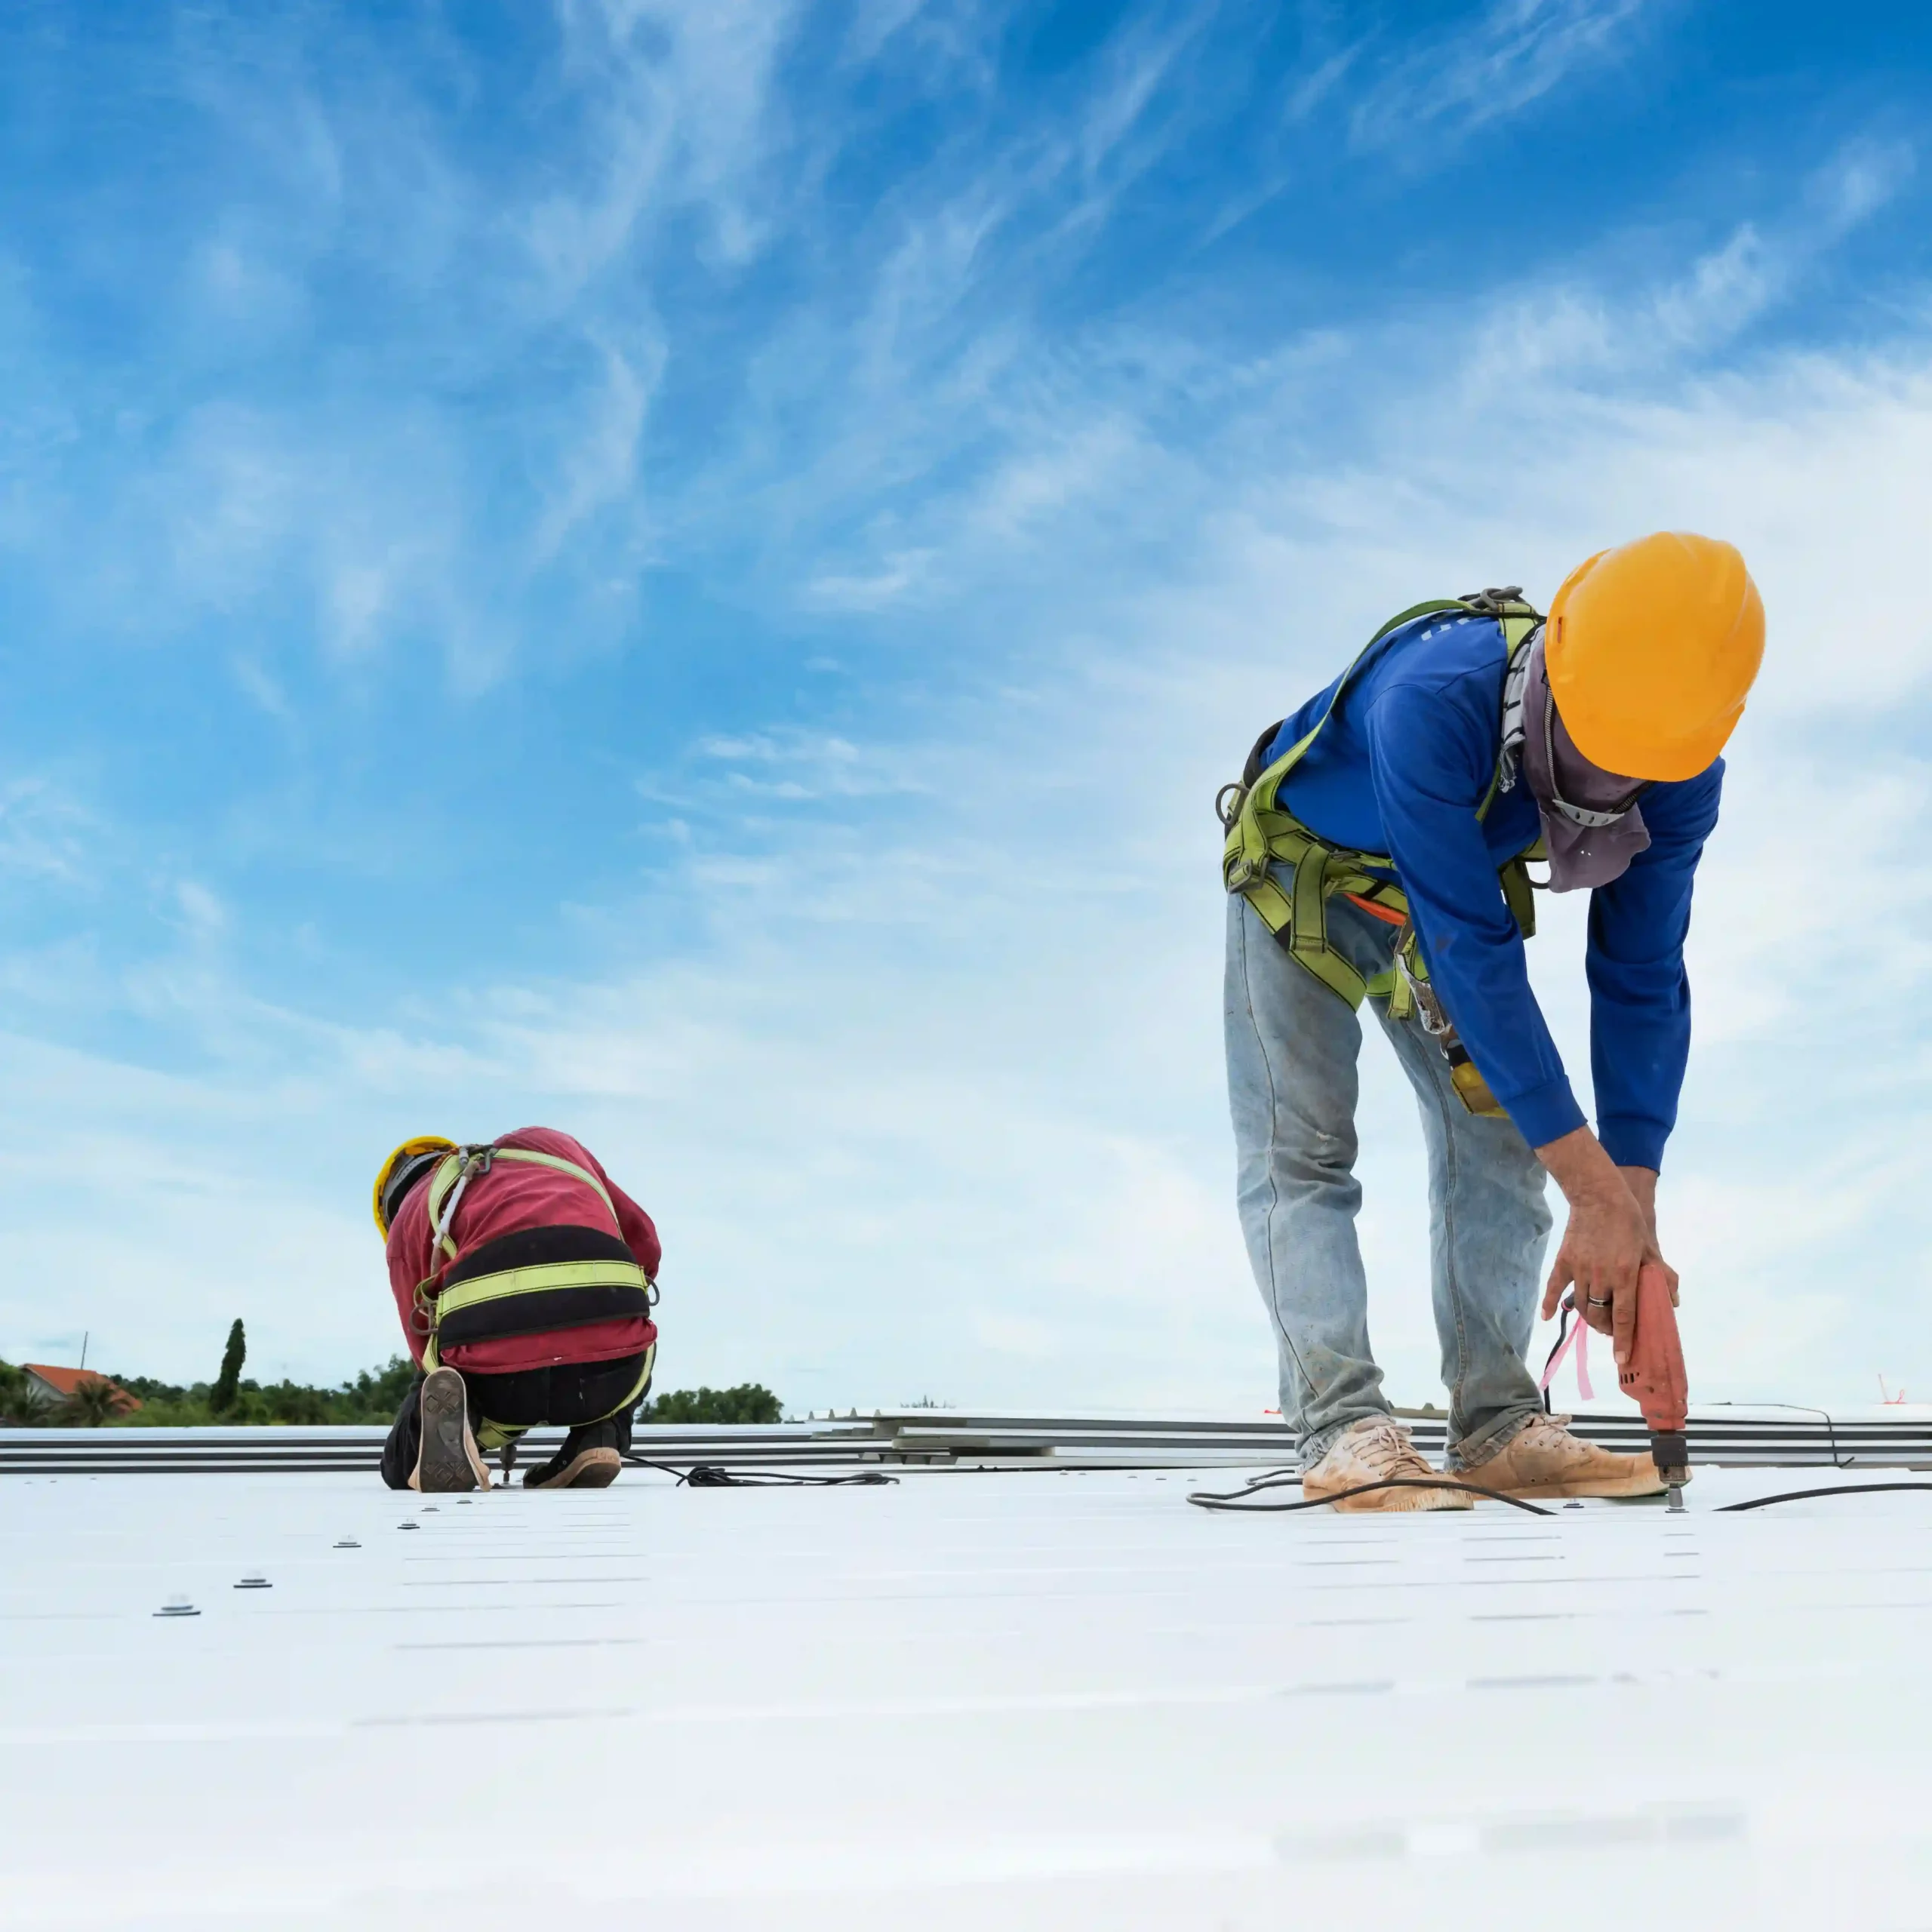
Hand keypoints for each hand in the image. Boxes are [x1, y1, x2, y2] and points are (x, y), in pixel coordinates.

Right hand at [1534, 1130, 1674, 1366]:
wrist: (1599, 1196)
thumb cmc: (1628, 1222)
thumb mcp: (1650, 1248)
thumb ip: (1662, 1276)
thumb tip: (1673, 1302)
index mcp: (1625, 1274)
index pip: (1624, 1316)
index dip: (1623, 1340)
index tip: (1622, 1359)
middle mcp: (1602, 1276)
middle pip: (1601, 1316)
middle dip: (1608, 1329)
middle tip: (1614, 1331)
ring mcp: (1580, 1269)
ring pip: (1582, 1306)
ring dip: (1590, 1318)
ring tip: (1598, 1320)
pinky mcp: (1564, 1261)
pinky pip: (1555, 1288)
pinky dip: (1551, 1304)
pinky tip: (1548, 1317)